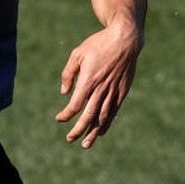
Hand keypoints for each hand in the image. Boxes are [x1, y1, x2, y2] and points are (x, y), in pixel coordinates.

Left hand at [55, 21, 141, 148]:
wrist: (125, 40)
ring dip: (93, 132)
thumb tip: (64, 92)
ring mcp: (113, 91)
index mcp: (88, 80)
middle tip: (70, 139)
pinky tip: (102, 131)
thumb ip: (68, 73)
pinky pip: (114, 111)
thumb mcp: (77, 53)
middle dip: (78, 129)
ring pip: (102, 117)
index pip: (76, 105)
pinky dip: (107, 122)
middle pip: (88, 115)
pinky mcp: (122, 91)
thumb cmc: (99, 44)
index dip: (66, 114)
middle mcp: (101, 89)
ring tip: (85, 144)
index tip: (59, 118)